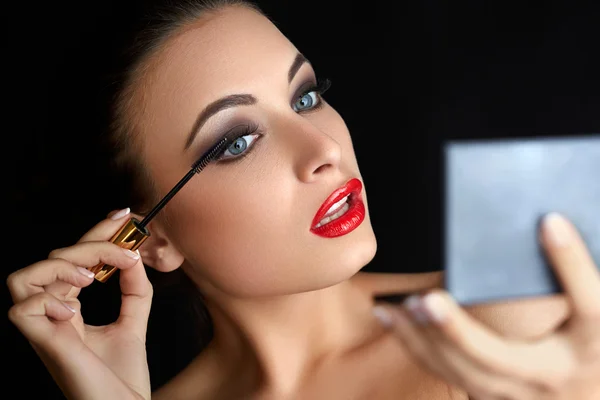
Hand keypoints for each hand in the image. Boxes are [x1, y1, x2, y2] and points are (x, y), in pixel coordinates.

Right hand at [7, 208, 152, 399]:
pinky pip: (21, 309)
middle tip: (126, 248)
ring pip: (23, 277)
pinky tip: (74, 309)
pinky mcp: (45, 345)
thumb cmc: (124, 377)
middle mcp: (52, 316)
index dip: (95, 233)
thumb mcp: (134, 321)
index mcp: (69, 309)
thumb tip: (135, 254)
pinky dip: (46, 299)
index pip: (74, 260)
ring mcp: (45, 330)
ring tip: (92, 278)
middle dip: (91, 243)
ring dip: (61, 266)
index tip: (123, 215)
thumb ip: (134, 289)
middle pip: (51, 259)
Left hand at [375, 213, 599, 398]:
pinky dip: (417, 347)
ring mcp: (518, 393)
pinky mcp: (493, 396)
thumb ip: (575, 276)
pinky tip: (393, 321)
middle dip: (458, 332)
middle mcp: (552, 376)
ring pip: (464, 374)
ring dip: (425, 340)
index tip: (550, 222)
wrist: (589, 396)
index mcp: (591, 346)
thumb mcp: (591, 316)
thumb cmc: (589, 347)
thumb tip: (550, 221)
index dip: (572, 264)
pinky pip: (450, 375)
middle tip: (429, 300)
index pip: (591, 306)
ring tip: (400, 308)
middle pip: (500, 359)